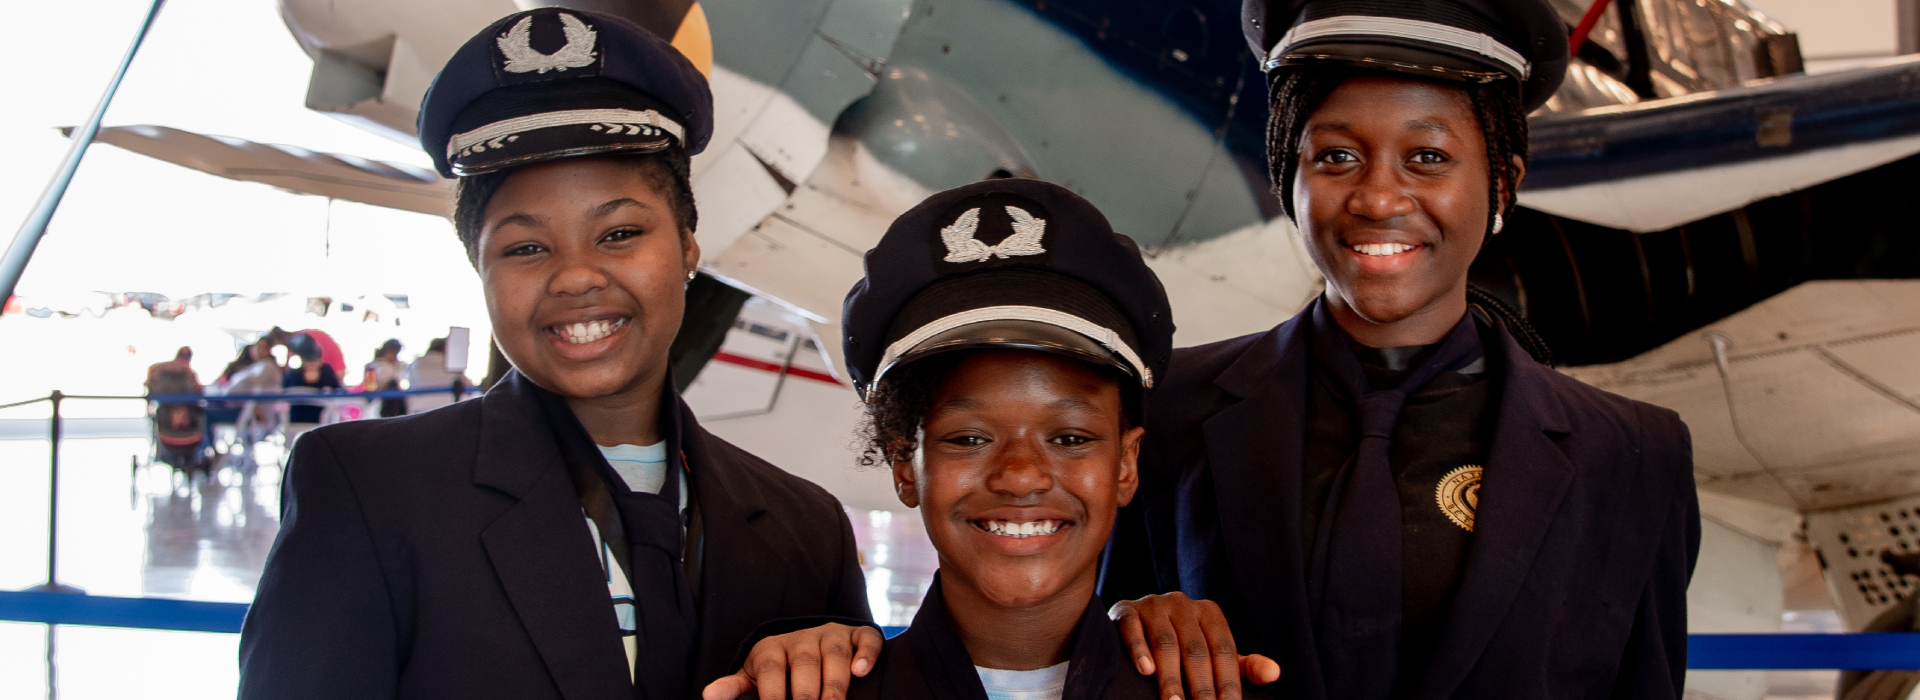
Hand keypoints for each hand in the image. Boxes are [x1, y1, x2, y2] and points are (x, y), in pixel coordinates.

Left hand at [702, 623, 885, 699]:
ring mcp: (831, 635)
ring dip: (835, 683)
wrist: (805, 642)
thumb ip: (734, 687)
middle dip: (807, 695)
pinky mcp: (856, 635)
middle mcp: (802, 638)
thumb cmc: (777, 670)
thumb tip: (708, 696)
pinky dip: (866, 653)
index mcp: (772, 649)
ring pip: (835, 655)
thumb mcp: (753, 677)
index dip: (773, 696)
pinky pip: (865, 639)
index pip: (771, 672)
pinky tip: (862, 672)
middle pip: (805, 665)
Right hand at [1111, 593, 1279, 699]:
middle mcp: (1182, 603)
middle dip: (1200, 686)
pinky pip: (1132, 629)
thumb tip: (1274, 673)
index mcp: (1209, 612)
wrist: (1134, 620)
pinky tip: (1144, 670)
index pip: (1223, 650)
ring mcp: (1153, 604)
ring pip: (1165, 643)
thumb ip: (1243, 665)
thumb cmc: (1181, 643)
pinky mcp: (1125, 610)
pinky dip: (1139, 650)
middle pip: (1195, 650)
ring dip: (1170, 677)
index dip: (1227, 682)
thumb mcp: (1213, 653)